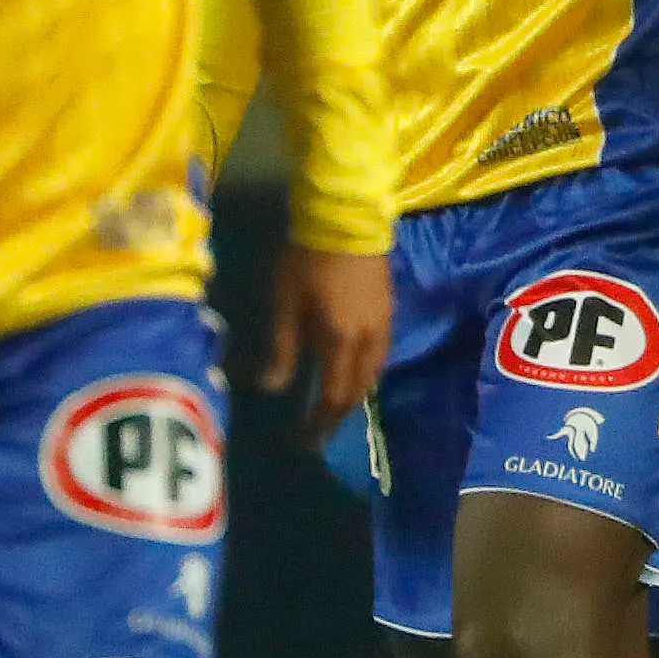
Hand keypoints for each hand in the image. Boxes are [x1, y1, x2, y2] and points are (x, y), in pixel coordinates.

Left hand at [260, 245, 391, 442]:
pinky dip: (364, 373)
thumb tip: (271, 389)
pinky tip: (350, 370)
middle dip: (338, 415)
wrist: (346, 214)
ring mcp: (383, 324)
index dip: (320, 423)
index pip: (334, 396)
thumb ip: (282, 348)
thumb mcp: (286, 302)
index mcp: (341, 340)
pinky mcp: (387, 309)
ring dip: (353, 395)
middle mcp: (368, 340)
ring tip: (334, 407)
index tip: (305, 442)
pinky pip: (379, 355)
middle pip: (357, 390)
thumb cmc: (307, 257)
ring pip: (373, 374)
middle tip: (319, 432)